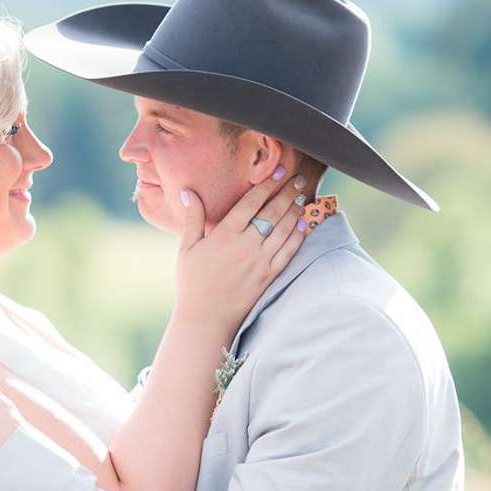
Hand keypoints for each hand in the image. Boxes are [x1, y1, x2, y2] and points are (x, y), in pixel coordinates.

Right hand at [172, 166, 317, 337]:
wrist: (206, 319)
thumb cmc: (193, 283)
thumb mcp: (186, 249)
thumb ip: (191, 219)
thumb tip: (187, 191)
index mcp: (224, 235)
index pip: (251, 202)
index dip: (267, 184)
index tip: (280, 170)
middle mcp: (245, 246)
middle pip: (272, 212)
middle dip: (287, 192)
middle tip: (299, 178)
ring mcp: (260, 262)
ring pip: (284, 230)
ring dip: (295, 210)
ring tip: (303, 195)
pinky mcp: (269, 276)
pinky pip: (288, 252)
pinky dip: (298, 236)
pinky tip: (304, 224)